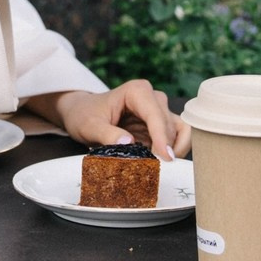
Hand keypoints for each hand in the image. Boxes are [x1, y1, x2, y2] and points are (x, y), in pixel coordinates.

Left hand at [51, 80, 187, 158]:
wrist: (82, 113)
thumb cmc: (84, 115)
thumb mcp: (89, 126)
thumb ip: (106, 134)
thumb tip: (128, 143)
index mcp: (137, 92)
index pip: (156, 115)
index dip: (162, 138)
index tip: (165, 158)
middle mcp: (153, 97)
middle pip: (169, 124)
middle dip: (166, 147)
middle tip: (156, 168)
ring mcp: (158, 110)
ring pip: (179, 130)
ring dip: (174, 149)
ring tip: (160, 165)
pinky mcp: (160, 124)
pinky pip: (177, 136)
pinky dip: (174, 149)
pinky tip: (161, 160)